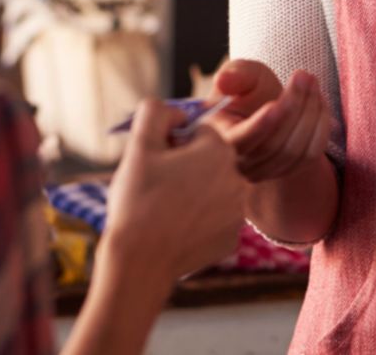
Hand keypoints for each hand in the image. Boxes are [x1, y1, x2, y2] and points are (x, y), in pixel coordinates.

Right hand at [103, 99, 245, 281]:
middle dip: (185, 167)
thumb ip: (156, 112)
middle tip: (157, 187)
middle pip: (208, 160)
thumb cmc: (137, 201)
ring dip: (192, 193)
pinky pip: (213, 220)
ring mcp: (237, 213)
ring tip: (163, 209)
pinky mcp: (230, 240)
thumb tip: (175, 112)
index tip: (156, 163)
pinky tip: (175, 230)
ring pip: (211, 190)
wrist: (138, 263)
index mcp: (219, 150)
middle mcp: (238, 179)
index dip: (172, 145)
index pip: (198, 133)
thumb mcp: (139, 145)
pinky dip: (197, 222)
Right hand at [211, 59, 332, 182]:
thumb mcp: (241, 75)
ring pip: (295, 151)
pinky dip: (320, 126)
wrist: (265, 106)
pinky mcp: (288, 171)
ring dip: (310, 113)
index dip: (259, 125)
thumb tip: (223, 81)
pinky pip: (311, 154)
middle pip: (273, 145)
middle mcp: (240, 163)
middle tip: (304, 75)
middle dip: (293, 107)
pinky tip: (319, 100)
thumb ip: (234, 75)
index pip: (239, 141)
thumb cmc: (248, 90)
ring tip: (312, 81)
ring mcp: (264, 171)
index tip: (275, 103)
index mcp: (219, 138)